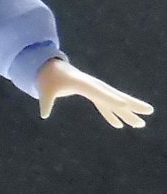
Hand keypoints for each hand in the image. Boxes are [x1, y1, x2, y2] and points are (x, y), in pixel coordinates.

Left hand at [37, 58, 152, 128]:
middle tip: (148, 112)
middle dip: (132, 105)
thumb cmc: (48, 78)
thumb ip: (46, 102)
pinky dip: (112, 114)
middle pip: (115, 96)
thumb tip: (44, 114)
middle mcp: (94, 86)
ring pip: (114, 102)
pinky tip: (120, 125)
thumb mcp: (46, 90)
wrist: (50, 68)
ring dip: (127, 113)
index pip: (100, 92)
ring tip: (141, 124)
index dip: (112, 99)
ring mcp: (95, 90)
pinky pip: (105, 105)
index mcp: (84, 84)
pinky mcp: (93, 94)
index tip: (124, 104)